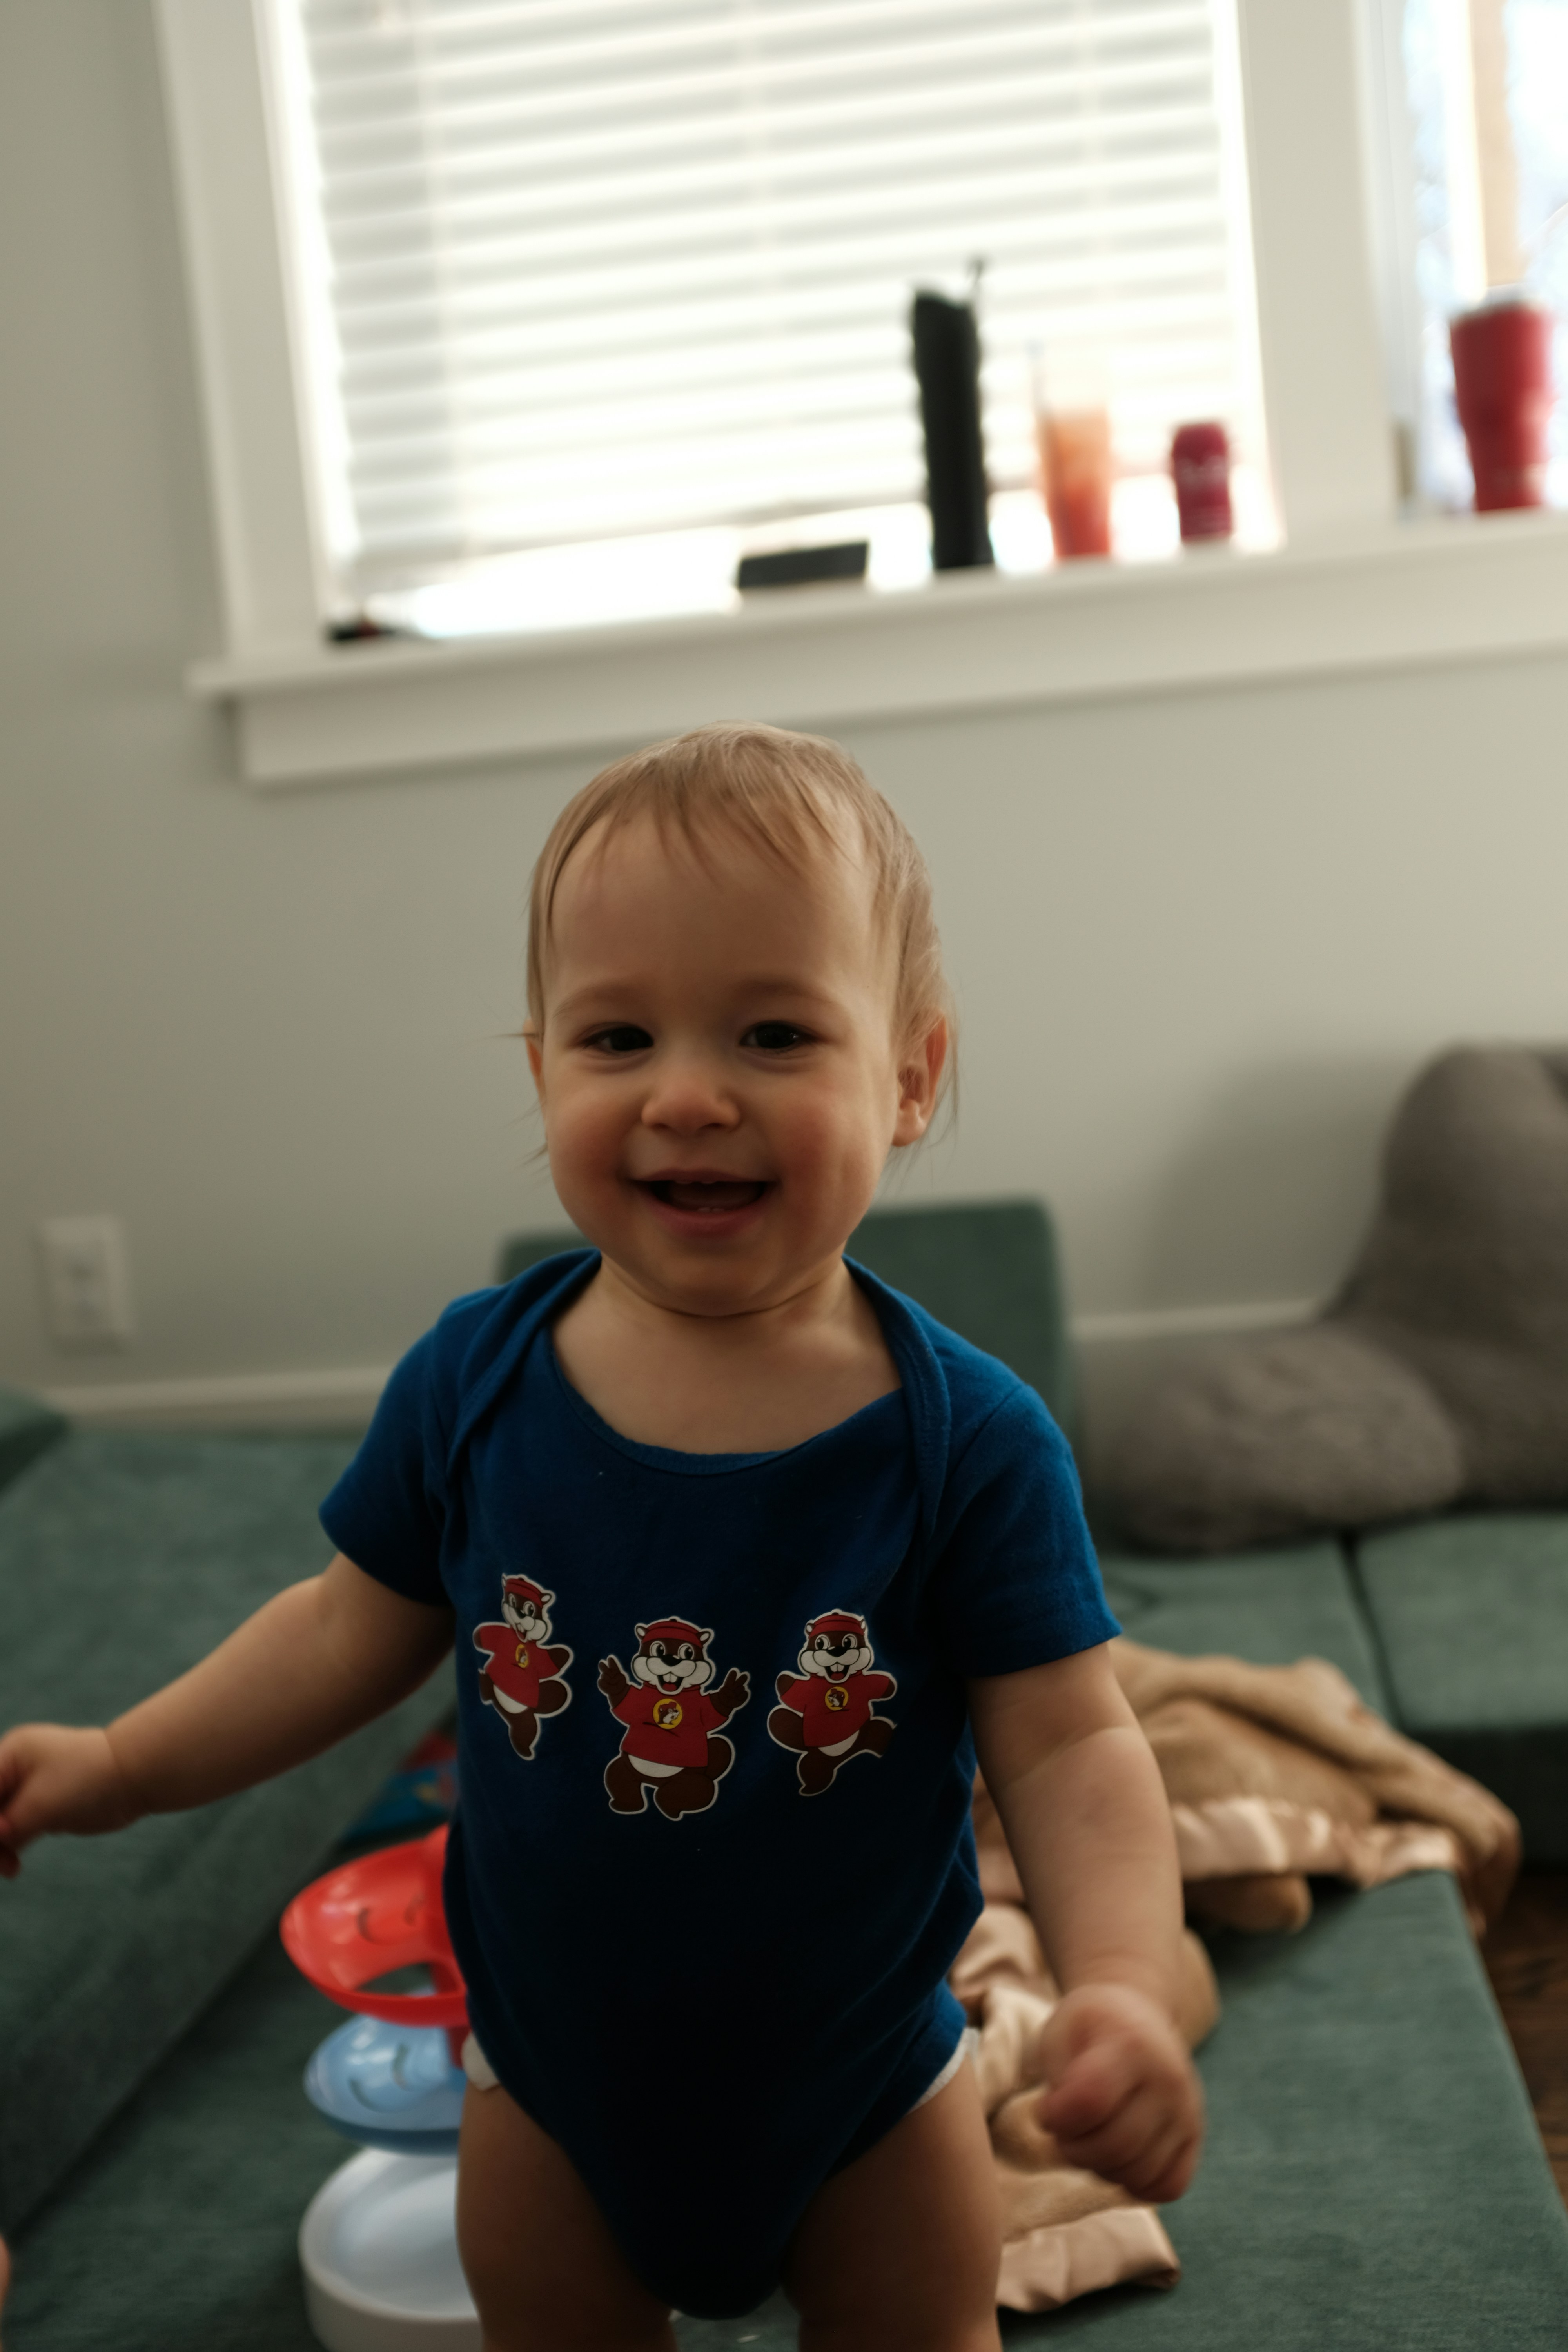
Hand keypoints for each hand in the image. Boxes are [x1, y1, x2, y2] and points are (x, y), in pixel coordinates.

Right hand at [0, 1724, 143, 1878]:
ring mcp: (27, 1792)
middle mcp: (15, 1771)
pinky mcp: (41, 1811)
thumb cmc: (88, 1779)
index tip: (0, 1835)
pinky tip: (13, 1867)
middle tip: (0, 1863)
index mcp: (10, 1755)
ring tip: (9, 1868)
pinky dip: (9, 1850)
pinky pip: (13, 1834)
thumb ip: (7, 1827)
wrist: (133, 1777)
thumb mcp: (41, 1804)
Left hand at [1037, 1981, 1203, 2203]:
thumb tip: (1062, 2125)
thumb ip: (1056, 2078)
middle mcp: (1169, 2080)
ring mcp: (1187, 2112)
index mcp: (1131, 2044)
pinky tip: (1119, 2154)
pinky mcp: (1194, 2137)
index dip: (1055, 2116)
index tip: (1046, 2106)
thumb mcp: (1060, 2030)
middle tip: (1064, 2126)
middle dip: (1073, 2147)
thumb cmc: (1089, 2026)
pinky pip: (1166, 2188)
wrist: (1137, 2014)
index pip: (1090, 2102)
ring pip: (1138, 2175)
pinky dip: (1135, 2183)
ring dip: (1100, 2167)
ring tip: (1090, 2134)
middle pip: (1113, 2147)